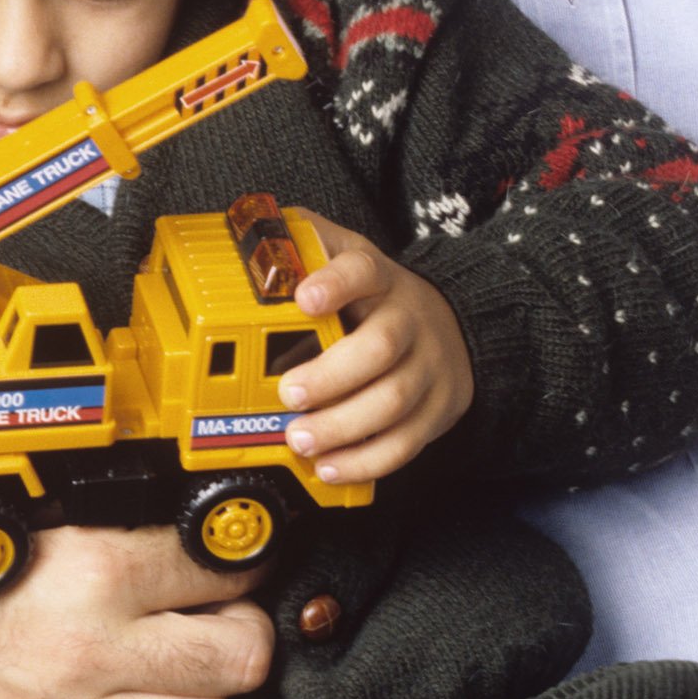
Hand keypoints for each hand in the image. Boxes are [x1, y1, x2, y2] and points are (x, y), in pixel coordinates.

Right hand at [0, 525, 281, 698]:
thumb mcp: (36, 529)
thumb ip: (118, 534)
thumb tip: (198, 526)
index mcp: (96, 571)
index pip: (228, 567)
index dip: (245, 561)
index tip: (238, 562)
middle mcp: (93, 648)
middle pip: (243, 655)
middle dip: (242, 638)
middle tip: (221, 626)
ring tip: (181, 681)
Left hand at [276, 216, 473, 482]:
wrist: (451, 323)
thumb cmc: (375, 296)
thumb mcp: (346, 255)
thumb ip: (302, 243)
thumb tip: (246, 232)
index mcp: (380, 279)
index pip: (362, 271)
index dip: (335, 283)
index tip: (303, 298)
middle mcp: (410, 319)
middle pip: (382, 345)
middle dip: (332, 375)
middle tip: (290, 394)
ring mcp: (429, 366)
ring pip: (394, 400)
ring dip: (342, 426)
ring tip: (300, 439)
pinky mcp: (439, 408)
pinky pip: (406, 442)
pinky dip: (366, 461)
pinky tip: (329, 466)